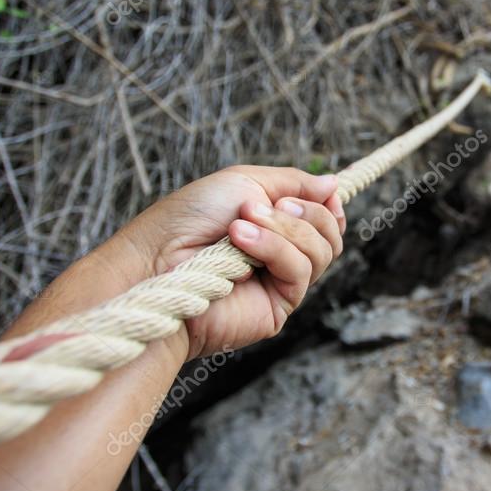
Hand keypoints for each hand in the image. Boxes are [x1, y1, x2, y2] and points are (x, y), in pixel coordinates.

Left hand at [113, 165, 345, 361]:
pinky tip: (240, 241)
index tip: (320, 192)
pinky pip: (300, 272)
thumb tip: (336, 185)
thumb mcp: (244, 182)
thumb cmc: (187, 221)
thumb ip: (293, 182)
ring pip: (322, 252)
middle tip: (260, 206)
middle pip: (330, 235)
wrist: (155, 262)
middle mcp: (281, 257)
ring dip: (284, 228)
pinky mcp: (276, 308)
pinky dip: (274, 248)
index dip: (328, 205)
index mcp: (276, 227)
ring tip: (240, 224)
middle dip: (305, 212)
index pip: (325, 219)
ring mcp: (280, 284)